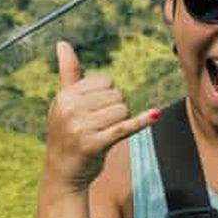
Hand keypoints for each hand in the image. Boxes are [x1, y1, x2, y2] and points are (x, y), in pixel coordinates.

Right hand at [44, 40, 159, 189]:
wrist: (62, 175)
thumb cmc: (67, 134)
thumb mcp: (64, 102)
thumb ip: (68, 72)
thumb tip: (63, 42)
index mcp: (64, 96)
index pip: (105, 82)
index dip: (107, 95)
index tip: (93, 111)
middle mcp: (70, 110)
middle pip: (116, 95)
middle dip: (114, 109)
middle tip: (98, 126)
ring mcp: (81, 127)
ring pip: (122, 110)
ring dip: (120, 122)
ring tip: (102, 134)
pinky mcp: (95, 144)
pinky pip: (125, 127)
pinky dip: (141, 121)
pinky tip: (155, 115)